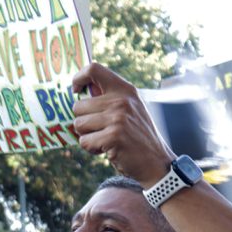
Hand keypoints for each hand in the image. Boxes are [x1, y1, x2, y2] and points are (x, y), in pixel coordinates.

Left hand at [71, 63, 173, 186]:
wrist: (155, 161)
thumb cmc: (136, 136)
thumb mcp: (129, 109)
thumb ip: (108, 98)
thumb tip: (80, 90)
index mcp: (125, 89)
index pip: (94, 69)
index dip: (78, 77)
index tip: (75, 90)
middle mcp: (121, 100)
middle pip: (78, 106)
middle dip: (83, 122)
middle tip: (100, 130)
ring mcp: (118, 118)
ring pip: (78, 124)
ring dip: (86, 136)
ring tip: (104, 139)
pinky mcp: (113, 136)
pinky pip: (84, 141)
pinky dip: (91, 148)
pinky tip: (106, 149)